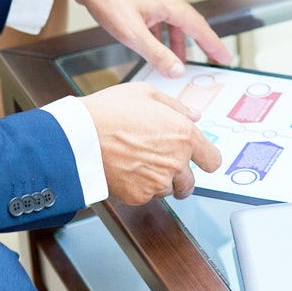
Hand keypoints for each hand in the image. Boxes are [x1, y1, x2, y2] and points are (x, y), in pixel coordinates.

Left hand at [59, 0, 233, 76]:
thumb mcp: (131, 33)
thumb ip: (156, 54)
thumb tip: (177, 70)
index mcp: (169, 4)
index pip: (200, 28)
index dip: (214, 45)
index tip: (225, 58)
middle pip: (189, 24)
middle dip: (200, 44)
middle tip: (211, 59)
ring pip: (172, 21)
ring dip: (176, 41)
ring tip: (176, 59)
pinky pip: (159, 17)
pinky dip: (161, 33)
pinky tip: (152, 42)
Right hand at [84, 82, 223, 203]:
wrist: (79, 137)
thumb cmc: (109, 112)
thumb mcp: (146, 94)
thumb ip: (176, 107)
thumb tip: (194, 116)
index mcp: (184, 135)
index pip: (213, 160)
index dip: (205, 159)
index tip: (198, 158)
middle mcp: (176, 162)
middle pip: (190, 182)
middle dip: (179, 174)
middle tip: (159, 161)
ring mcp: (158, 182)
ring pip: (168, 190)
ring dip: (159, 181)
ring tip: (137, 162)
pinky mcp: (139, 196)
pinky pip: (147, 196)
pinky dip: (139, 188)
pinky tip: (126, 170)